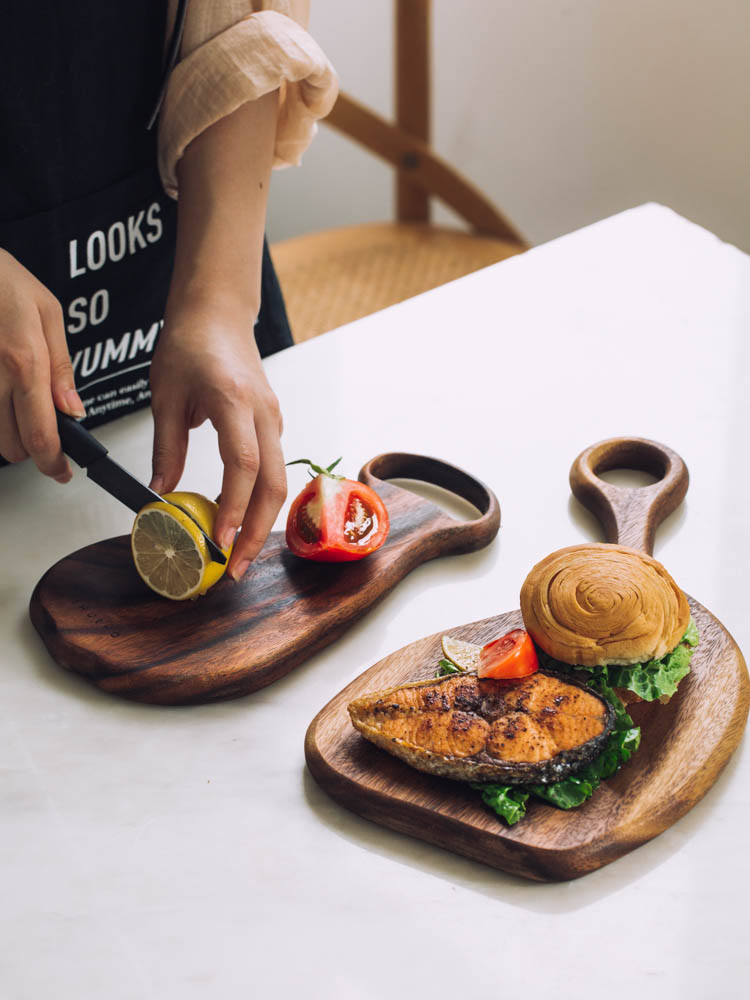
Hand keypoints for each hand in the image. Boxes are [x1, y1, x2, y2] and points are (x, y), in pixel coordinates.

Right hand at [0, 249, 84, 480]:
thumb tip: (73, 409)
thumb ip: (60, 366)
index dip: (54, 464)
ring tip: (18, 402)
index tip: (62, 471)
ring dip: (9, 433)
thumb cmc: (2, 280)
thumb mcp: (47, 313)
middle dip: (33, 447)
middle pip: (13, 447)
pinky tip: (1, 392)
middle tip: (44, 428)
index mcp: (24, 363)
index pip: (42, 437)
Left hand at [149, 293, 286, 580]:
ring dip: (262, 520)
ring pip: (278, 480)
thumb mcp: (166, 396)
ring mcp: (273, 419)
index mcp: (233, 402)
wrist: (218, 312)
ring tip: (239, 553)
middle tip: (237, 567)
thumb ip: (167, 448)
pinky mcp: (273, 423)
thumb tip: (160, 496)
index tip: (220, 540)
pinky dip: (261, 499)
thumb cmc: (190, 343)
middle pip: (272, 483)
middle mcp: (263, 414)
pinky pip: (274, 468)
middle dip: (257, 530)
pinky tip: (243, 520)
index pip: (242, 465)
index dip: (234, 507)